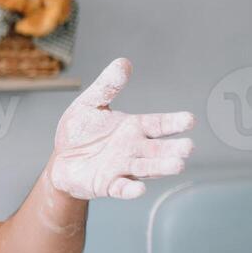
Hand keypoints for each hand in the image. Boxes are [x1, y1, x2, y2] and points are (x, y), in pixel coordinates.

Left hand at [48, 58, 194, 200]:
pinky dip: (130, 190)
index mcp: (134, 127)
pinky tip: (139, 189)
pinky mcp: (108, 185)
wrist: (62, 161)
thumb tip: (123, 62)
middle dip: (174, 149)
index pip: (160, 124)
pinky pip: (122, 189)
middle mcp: (135, 149)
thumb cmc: (80, 133)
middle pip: (159, 149)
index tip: (190, 120)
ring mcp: (123, 168)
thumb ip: (107, 87)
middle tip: (187, 147)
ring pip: (146, 169)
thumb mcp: (89, 105)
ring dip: (161, 167)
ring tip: (177, 165)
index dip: (175, 122)